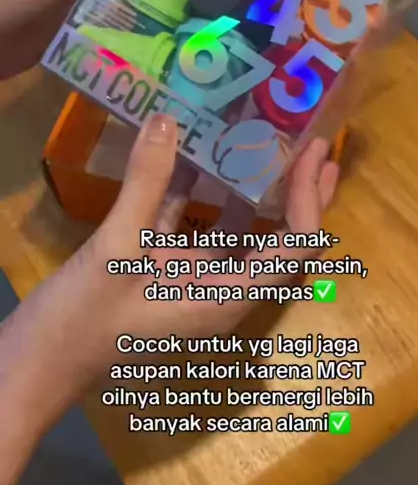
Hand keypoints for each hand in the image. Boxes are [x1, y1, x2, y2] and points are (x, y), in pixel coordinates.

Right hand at [0, 116, 338, 484]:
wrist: (37, 363)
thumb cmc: (81, 321)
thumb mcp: (116, 250)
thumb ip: (145, 184)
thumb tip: (167, 120)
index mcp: (227, 297)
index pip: (292, 248)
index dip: (307, 199)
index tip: (313, 152)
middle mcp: (221, 289)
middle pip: (278, 240)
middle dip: (298, 194)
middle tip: (313, 145)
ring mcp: (192, 278)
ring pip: (237, 231)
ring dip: (251, 189)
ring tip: (264, 140)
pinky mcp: (164, 268)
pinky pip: (193, 226)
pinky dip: (197, 192)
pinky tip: (196, 152)